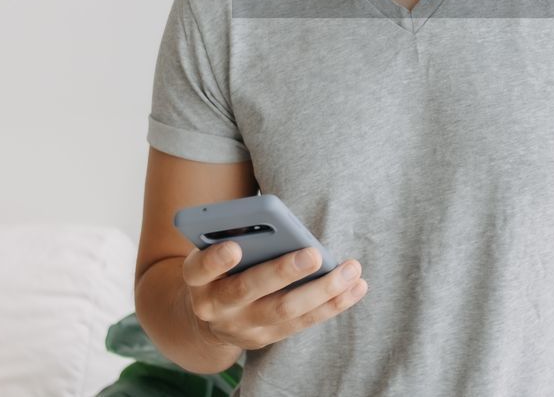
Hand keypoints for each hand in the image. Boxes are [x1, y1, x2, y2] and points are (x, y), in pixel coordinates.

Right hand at [182, 243, 367, 350]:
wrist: (210, 318)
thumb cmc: (220, 267)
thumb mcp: (212, 250)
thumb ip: (231, 233)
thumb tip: (266, 216)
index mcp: (197, 279)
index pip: (200, 270)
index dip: (215, 260)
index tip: (234, 247)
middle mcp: (216, 307)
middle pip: (248, 291)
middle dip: (282, 272)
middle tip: (313, 254)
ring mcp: (243, 326)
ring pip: (285, 311)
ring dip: (322, 290)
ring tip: (351, 269)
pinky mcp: (268, 337)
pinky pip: (304, 322)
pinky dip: (333, 304)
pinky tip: (356, 287)